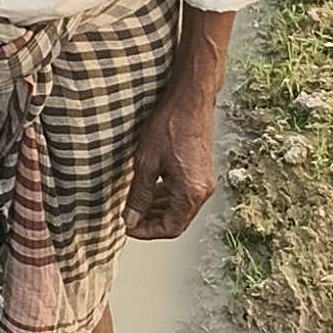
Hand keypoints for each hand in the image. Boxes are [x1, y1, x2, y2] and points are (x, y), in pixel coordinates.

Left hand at [123, 84, 216, 240]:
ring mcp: (205, 182)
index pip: (170, 229)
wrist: (190, 101)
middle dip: (152, 222)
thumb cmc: (171, 125)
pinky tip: (151, 190)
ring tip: (136, 205)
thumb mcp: (146, 163)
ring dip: (159, 210)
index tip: (128, 226)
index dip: (146, 231)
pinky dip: (167, 197)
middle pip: (177, 221)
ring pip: (181, 209)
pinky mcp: (203, 172)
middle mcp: (203, 191)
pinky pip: (185, 195)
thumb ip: (139, 195)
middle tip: (130, 218)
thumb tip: (131, 219)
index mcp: (190, 193)